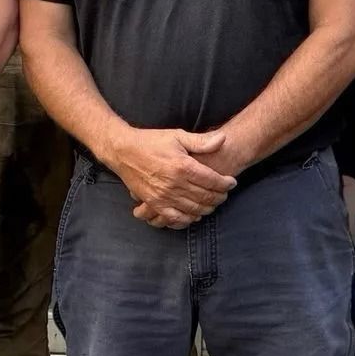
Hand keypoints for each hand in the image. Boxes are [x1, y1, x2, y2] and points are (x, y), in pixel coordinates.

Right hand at [109, 127, 236, 229]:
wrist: (123, 151)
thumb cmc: (151, 141)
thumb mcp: (177, 136)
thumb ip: (201, 141)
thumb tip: (223, 139)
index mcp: (183, 166)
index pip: (212, 180)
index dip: (225, 183)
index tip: (231, 182)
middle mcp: (175, 184)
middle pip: (206, 197)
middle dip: (219, 197)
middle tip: (224, 194)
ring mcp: (164, 196)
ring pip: (194, 209)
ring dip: (207, 208)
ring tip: (213, 203)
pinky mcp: (154, 203)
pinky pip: (175, 218)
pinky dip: (188, 219)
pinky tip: (194, 214)